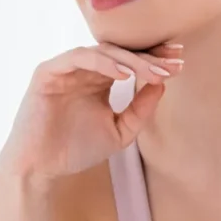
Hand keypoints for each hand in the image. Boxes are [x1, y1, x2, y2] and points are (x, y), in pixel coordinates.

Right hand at [0, 42, 183, 180]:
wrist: (40, 169)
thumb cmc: (75, 150)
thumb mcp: (119, 131)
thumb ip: (140, 109)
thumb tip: (162, 84)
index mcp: (99, 80)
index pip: (130, 61)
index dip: (154, 60)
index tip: (180, 65)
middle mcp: (83, 70)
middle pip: (120, 52)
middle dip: (149, 56)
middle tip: (173, 64)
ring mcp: (65, 68)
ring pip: (103, 51)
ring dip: (131, 60)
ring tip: (153, 72)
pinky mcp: (48, 72)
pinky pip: (79, 58)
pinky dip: (103, 63)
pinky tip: (124, 74)